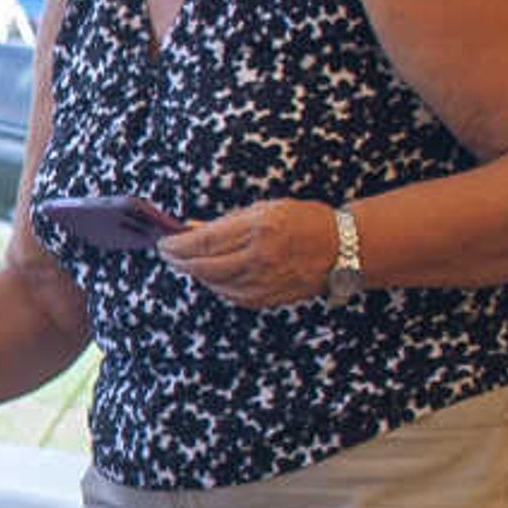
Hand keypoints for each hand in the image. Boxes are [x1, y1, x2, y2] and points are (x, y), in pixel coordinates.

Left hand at [158, 198, 343, 308]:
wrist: (343, 248)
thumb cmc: (305, 221)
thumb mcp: (266, 209)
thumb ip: (228, 221)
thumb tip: (191, 228)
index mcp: (258, 228)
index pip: (203, 241)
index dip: (177, 245)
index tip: (163, 242)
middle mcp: (259, 258)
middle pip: (202, 266)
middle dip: (179, 261)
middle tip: (168, 254)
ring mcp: (263, 281)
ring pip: (214, 282)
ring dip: (196, 273)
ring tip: (188, 262)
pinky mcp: (267, 298)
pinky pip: (230, 295)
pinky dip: (216, 285)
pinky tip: (212, 275)